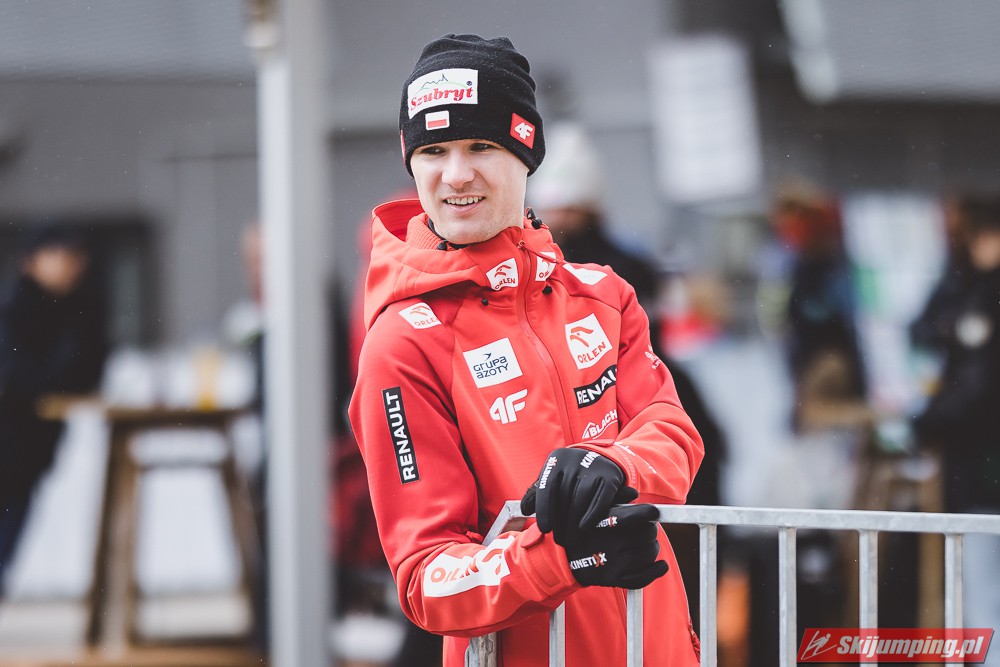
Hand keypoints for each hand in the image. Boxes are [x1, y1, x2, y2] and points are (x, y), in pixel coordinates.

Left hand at [520, 447, 637, 545]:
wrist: (602, 459)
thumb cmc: (571, 474)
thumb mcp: (553, 478)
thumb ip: (537, 493)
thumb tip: (525, 510)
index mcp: (557, 459)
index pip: (546, 487)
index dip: (544, 510)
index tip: (545, 529)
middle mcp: (574, 460)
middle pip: (563, 497)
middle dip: (560, 522)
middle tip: (559, 540)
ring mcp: (593, 467)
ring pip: (580, 501)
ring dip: (573, 524)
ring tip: (570, 539)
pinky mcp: (610, 477)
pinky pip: (599, 502)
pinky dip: (591, 517)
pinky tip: (583, 528)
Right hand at [563, 503, 667, 588]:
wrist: (564, 559)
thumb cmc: (584, 531)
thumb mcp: (593, 509)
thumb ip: (614, 499)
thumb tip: (634, 494)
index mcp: (604, 521)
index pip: (636, 515)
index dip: (649, 513)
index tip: (653, 513)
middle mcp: (608, 541)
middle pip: (647, 533)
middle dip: (651, 529)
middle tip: (647, 529)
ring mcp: (611, 562)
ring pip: (649, 553)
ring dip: (653, 547)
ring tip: (647, 544)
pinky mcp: (613, 579)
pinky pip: (643, 577)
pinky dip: (656, 570)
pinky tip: (660, 565)